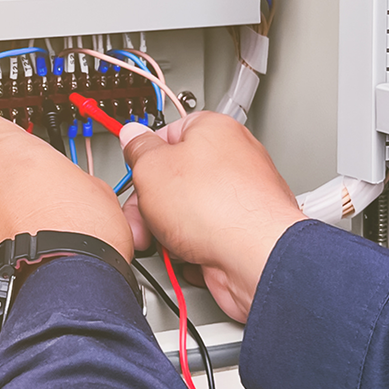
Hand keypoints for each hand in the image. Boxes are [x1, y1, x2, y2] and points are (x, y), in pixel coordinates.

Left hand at [0, 83, 133, 282]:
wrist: (66, 282)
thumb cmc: (79, 231)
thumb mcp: (88, 183)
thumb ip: (61, 173)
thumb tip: (67, 188)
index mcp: (4, 146)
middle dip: (5, 183)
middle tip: (39, 200)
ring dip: (2, 215)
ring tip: (38, 233)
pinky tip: (27, 253)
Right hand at [120, 111, 302, 322]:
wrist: (256, 258)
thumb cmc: (218, 208)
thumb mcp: (152, 169)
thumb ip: (138, 151)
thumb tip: (133, 136)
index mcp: (214, 130)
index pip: (169, 132)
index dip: (145, 156)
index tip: (134, 170)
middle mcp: (234, 159)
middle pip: (175, 177)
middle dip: (151, 204)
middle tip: (142, 217)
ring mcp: (241, 198)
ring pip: (187, 211)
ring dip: (168, 230)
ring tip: (167, 240)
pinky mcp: (244, 232)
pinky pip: (205, 235)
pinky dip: (192, 247)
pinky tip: (189, 253)